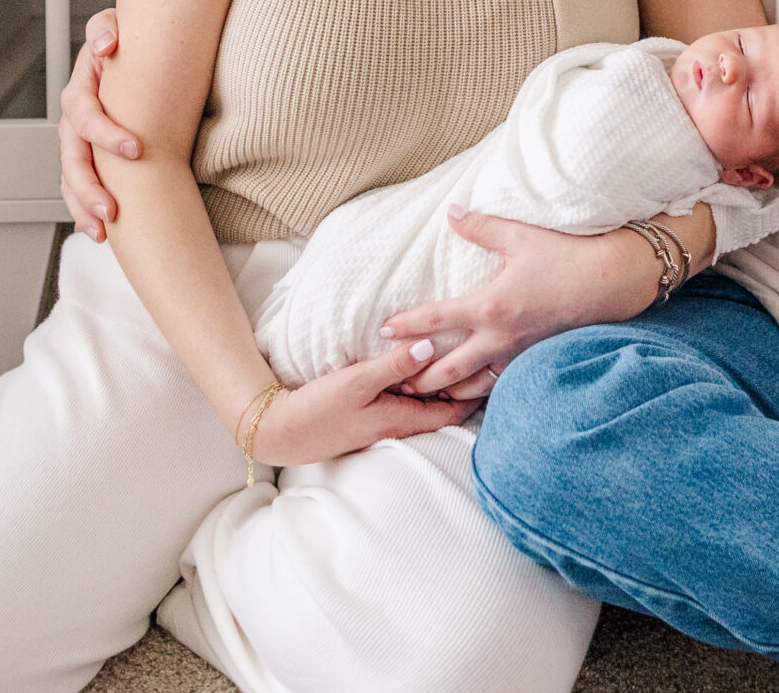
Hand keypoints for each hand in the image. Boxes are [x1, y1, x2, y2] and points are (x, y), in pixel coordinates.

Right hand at [60, 9, 142, 239]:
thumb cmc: (132, 43)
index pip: (86, 114)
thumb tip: (108, 44)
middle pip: (72, 157)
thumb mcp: (118, 26)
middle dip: (89, 185)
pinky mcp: (87, 158)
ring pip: (70, 178)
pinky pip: (77, 188)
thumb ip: (108, 28)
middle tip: (112, 208)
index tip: (136, 149)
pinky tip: (98, 231)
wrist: (136, 56)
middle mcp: (74, 119)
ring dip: (82, 206)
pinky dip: (83, 210)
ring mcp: (76, 142)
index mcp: (82, 89)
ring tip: (101, 229)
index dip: (106, 133)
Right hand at [249, 342, 476, 468]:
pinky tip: (419, 368)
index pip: (455, 410)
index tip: (498, 365)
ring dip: (443, 385)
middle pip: (445, 407)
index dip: (479, 391)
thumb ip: (394, 365)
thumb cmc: (318, 409)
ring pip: (427, 405)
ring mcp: (385, 423)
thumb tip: (431, 347)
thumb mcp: (357, 381)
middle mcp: (400, 425)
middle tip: (488, 354)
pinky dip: (420, 387)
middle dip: (467, 386)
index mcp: (403, 419)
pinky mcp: (371, 416)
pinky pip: (407, 402)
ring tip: (463, 356)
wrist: (279, 431)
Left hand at [379, 206, 657, 398]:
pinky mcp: (535, 360)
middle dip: (418, 377)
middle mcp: (499, 338)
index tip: (383, 330)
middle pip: (447, 368)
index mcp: (489, 306)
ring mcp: (518, 354)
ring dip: (446, 393)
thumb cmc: (566, 256)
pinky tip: (471, 395)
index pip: (436, 319)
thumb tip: (450, 212)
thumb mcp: (520, 236)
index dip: (406, 325)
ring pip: (473, 385)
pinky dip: (480, 392)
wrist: (612, 282)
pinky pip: (501, 383)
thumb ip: (480, 227)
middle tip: (394, 381)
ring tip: (425, 397)